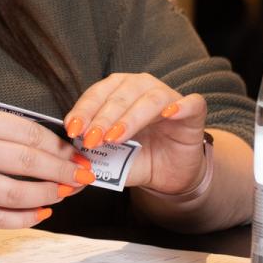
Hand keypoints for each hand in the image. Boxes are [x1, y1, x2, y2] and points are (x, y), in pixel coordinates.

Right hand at [0, 102, 90, 228]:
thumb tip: (45, 142)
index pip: (28, 134)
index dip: (59, 146)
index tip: (75, 152)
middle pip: (29, 164)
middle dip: (64, 171)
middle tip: (83, 175)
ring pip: (16, 195)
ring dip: (48, 195)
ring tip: (65, 193)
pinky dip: (24, 219)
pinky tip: (41, 213)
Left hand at [67, 73, 209, 195]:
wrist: (169, 174)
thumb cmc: (137, 159)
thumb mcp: (110, 159)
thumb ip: (91, 157)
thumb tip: (68, 164)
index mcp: (118, 91)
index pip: (97, 94)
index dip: (83, 110)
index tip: (72, 129)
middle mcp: (142, 88)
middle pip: (120, 95)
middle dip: (102, 118)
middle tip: (91, 139)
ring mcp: (169, 97)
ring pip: (149, 98)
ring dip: (129, 117)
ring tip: (115, 138)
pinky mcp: (194, 112)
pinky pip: (191, 103)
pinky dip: (180, 106)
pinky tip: (168, 114)